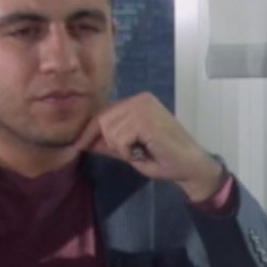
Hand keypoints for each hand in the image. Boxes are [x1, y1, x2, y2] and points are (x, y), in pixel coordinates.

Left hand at [77, 93, 225, 201]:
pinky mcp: (146, 120)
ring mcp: (144, 107)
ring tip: (142, 151)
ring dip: (122, 149)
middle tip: (134, 152)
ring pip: (110, 131)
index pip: (103, 114)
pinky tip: (145, 152)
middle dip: (112, 143)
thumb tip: (81, 141)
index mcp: (137, 102)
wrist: (190, 167)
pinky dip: (128, 152)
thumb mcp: (130, 150)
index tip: (77, 146)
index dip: (89, 132)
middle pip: (102, 121)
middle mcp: (140, 99)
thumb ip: (109, 143)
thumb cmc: (163, 159)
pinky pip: (120, 139)